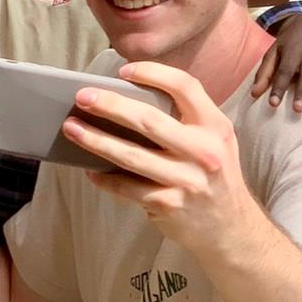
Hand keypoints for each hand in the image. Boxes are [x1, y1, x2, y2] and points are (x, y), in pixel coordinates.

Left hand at [62, 61, 257, 256]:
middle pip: (148, 120)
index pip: (185, 87)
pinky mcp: (168, 203)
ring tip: (71, 128)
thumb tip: (132, 98)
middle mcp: (203, 151)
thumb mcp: (215, 141)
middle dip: (110, 105)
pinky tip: (89, 169)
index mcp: (214, 127)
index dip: (153, 74)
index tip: (124, 71)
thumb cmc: (215, 177)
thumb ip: (188, 120)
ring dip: (95, 140)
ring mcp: (185, 180)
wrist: (230, 229)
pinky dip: (104, 178)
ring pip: (130, 155)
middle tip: (82, 97)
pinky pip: (127, 187)